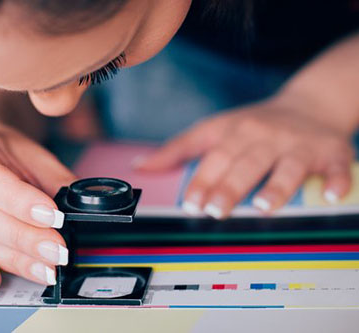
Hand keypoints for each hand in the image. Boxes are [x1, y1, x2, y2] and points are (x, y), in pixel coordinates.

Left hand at [136, 94, 354, 218]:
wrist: (310, 103)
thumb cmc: (253, 124)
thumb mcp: (213, 129)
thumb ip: (178, 149)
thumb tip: (141, 166)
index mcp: (236, 132)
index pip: (215, 157)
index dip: (202, 179)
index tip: (190, 202)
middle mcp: (266, 137)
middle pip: (246, 162)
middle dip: (230, 186)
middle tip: (215, 210)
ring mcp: (300, 145)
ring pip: (288, 165)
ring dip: (277, 186)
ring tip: (264, 207)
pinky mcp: (332, 152)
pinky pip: (337, 167)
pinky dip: (337, 180)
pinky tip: (332, 195)